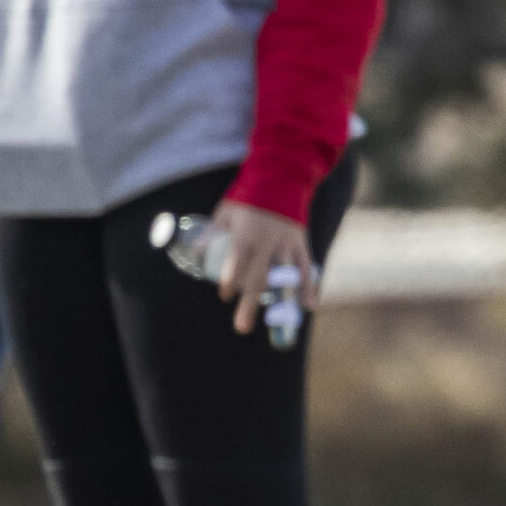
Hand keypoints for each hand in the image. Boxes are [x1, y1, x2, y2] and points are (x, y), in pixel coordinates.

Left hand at [209, 199, 317, 334]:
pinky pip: (306, 269)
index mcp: (246, 235)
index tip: (224, 295)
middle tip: (242, 327)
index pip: (236, 265)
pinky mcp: (301, 244)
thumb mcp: (225, 212)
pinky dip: (309, 288)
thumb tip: (196, 254)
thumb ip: (212, 234)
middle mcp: (268, 243)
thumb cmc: (248, 196)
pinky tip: (309, 307)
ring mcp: (287, 245)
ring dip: (282, 303)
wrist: (281, 178)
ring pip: (284, 278)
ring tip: (280, 326)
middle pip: (259, 279)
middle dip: (250, 304)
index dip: (229, 283)